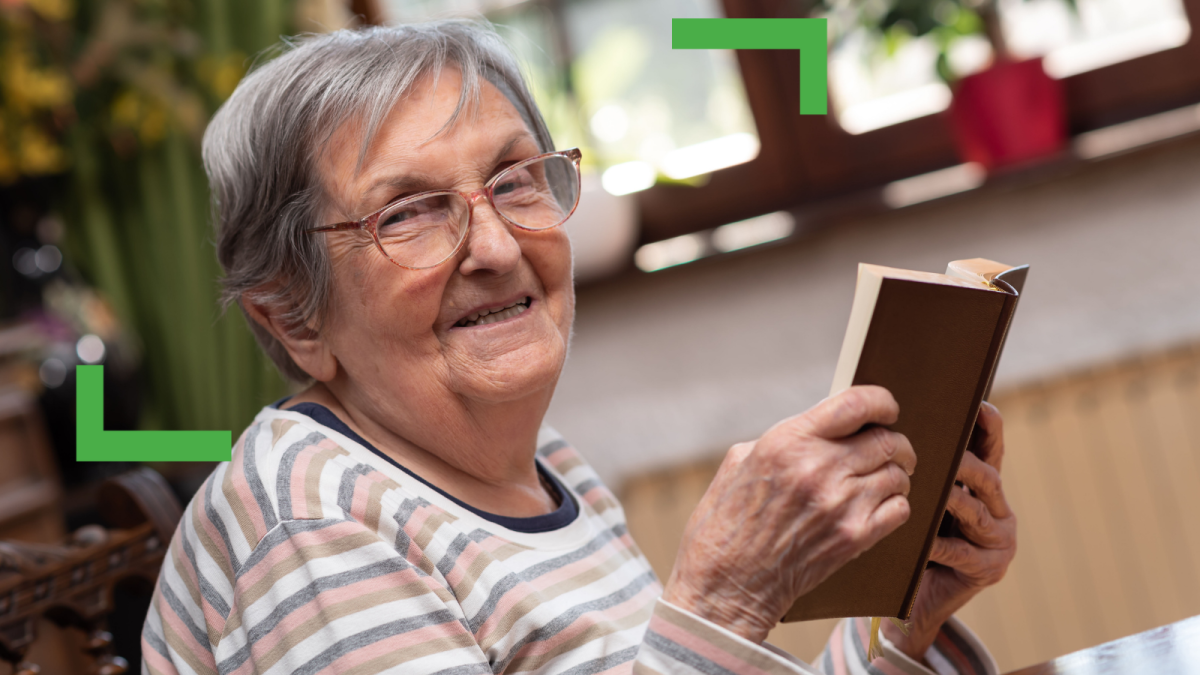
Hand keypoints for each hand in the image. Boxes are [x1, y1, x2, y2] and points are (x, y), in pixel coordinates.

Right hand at [662, 385, 916, 644]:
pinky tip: (878, 507)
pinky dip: (895, 505)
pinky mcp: (853, 538)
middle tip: (890, 451)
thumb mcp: (739, 462)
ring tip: (882, 481)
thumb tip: (820, 428)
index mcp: (787, 442)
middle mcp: (818, 468)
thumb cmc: (725, 523)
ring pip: (897, 474)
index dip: (882, 402)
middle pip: (886, 440)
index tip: (886, 410)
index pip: (856, 403)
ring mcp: (839, 505)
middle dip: (893, 442)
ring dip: (894, 475)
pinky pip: (899, 509)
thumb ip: (782, 439)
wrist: (725, 584)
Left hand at [883, 401, 1016, 660]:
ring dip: (951, 498)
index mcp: (982, 490)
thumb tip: (892, 424)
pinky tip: (921, 540)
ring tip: (932, 490)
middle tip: (941, 453)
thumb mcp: (918, 501)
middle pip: (988, 476)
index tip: (981, 406)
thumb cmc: (908, 544)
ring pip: (976, 510)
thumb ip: (920, 471)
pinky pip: (961, 551)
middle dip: (965, 462)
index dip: (989, 428)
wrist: (911, 603)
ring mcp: (998, 541)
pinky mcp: (988, 569)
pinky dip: (938, 543)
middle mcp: (998, 511)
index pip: (991, 451)